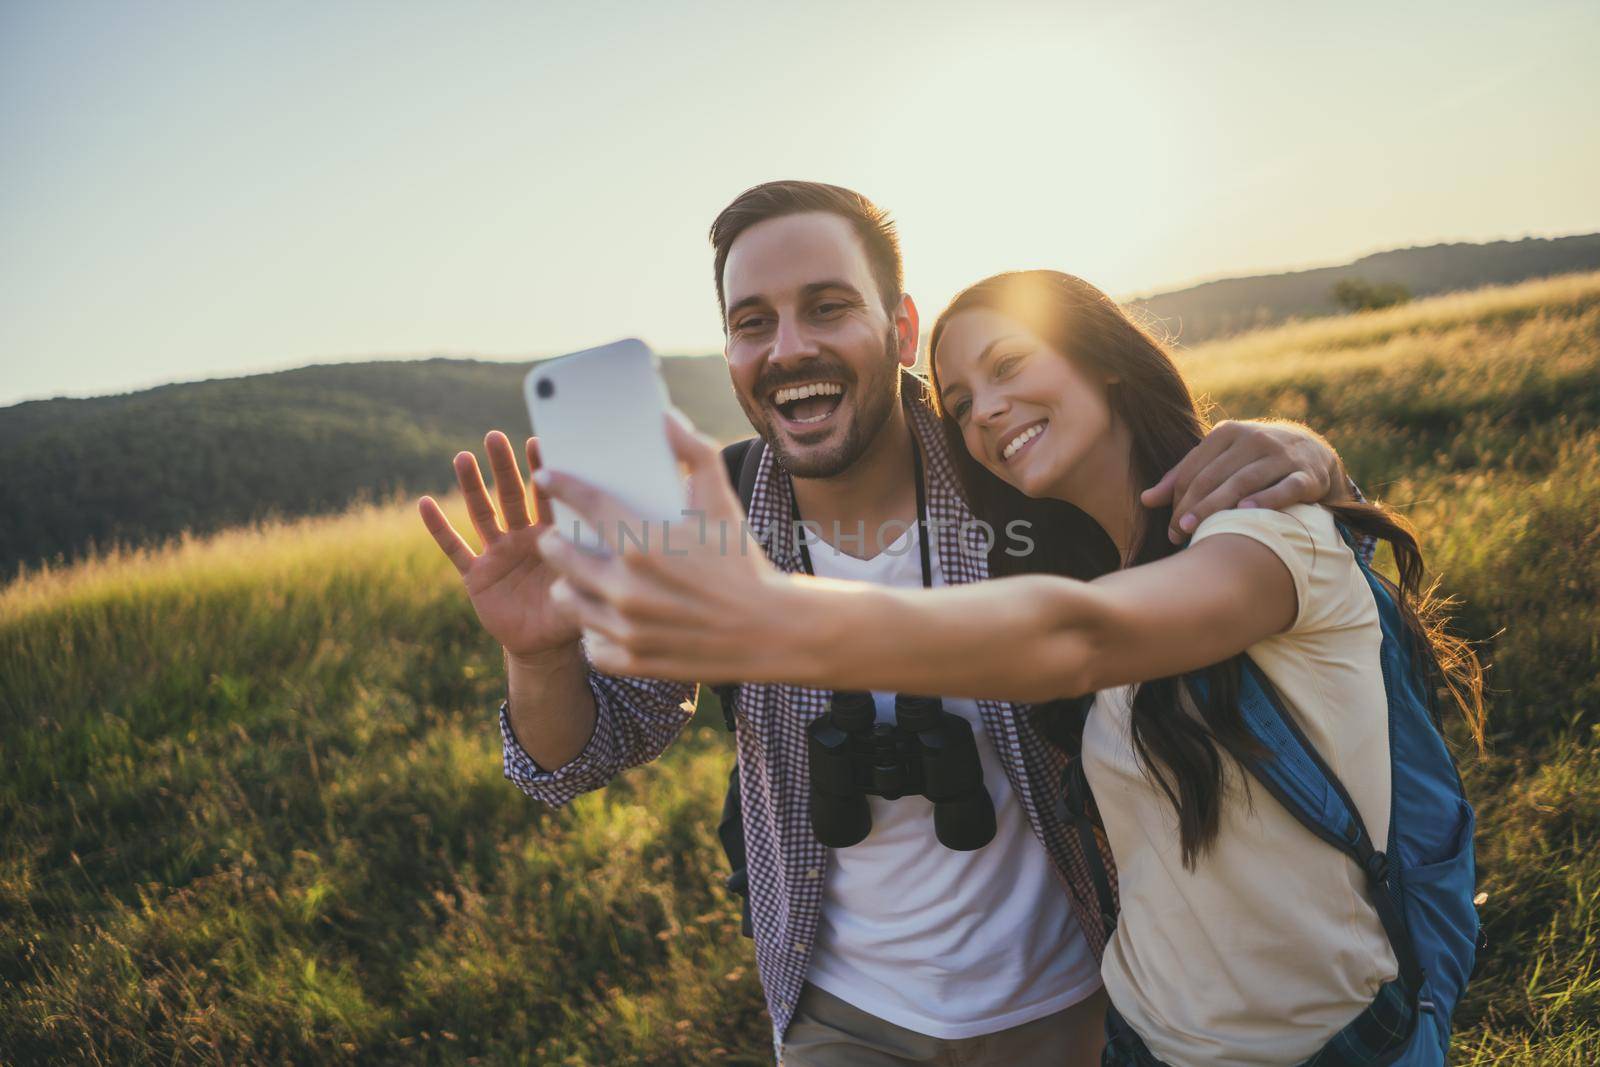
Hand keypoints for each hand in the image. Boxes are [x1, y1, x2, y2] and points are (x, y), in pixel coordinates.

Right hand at [417, 431, 581, 659]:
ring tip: (463, 458)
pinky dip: (439, 529)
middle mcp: (521, 538)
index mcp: (550, 537)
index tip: (537, 442)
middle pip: (509, 496)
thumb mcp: (584, 591)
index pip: (546, 497)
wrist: (544, 643)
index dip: (541, 472)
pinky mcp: (477, 574)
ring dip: (471, 487)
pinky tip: (424, 504)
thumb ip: (590, 570)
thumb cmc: (571, 611)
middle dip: (503, 467)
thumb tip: (606, 549)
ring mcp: (497, 553)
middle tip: (495, 437)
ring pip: (481, 514)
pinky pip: (455, 549)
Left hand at [533, 411, 791, 680]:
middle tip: (560, 537)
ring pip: (568, 601)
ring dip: (567, 586)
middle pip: (560, 557)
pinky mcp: (634, 660)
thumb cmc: (744, 562)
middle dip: (555, 541)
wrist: (772, 630)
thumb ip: (696, 454)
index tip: (548, 478)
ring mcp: (627, 628)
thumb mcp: (723, 503)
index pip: (586, 504)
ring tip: (577, 579)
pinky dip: (593, 632)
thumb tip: (666, 418)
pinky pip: (591, 644)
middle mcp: (626, 588)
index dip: (562, 485)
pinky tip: (602, 618)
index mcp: (643, 544)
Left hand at [1140, 420, 1343, 543]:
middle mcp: (1253, 439)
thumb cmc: (1252, 459)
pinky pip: (1285, 488)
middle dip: (1192, 507)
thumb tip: (1145, 499)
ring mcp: (1281, 455)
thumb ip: (1183, 476)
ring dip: (1218, 507)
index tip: (1170, 528)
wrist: (1311, 450)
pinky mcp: (1306, 474)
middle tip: (1177, 534)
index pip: (1194, 468)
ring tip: (1198, 530)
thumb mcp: (1219, 458)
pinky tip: (1245, 514)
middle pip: (1214, 476)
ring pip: (1243, 481)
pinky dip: (1265, 500)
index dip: (1177, 498)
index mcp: (1226, 432)